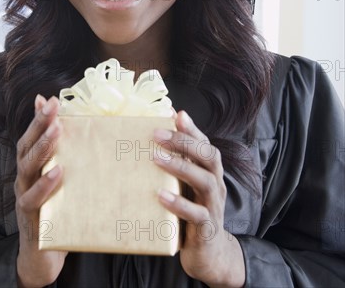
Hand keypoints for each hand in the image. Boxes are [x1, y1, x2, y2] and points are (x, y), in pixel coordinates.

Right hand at [14, 94, 67, 287]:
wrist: (46, 254)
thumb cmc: (57, 210)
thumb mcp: (62, 179)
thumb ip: (66, 157)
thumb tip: (75, 131)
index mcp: (32, 167)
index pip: (32, 136)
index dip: (38, 118)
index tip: (50, 99)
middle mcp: (24, 177)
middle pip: (27, 146)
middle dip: (39, 124)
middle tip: (53, 107)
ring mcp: (25, 196)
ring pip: (27, 167)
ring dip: (42, 147)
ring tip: (56, 131)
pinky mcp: (30, 217)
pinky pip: (33, 198)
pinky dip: (44, 185)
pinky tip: (57, 172)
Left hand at [154, 110, 244, 287]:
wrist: (209, 254)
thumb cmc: (191, 211)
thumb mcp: (184, 186)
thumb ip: (176, 164)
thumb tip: (151, 137)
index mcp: (210, 172)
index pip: (205, 144)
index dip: (192, 128)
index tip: (176, 113)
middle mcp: (216, 185)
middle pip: (209, 157)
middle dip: (184, 142)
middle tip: (157, 134)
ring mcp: (214, 206)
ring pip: (205, 181)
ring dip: (181, 167)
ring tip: (156, 158)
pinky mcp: (207, 229)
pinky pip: (197, 215)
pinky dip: (180, 204)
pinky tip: (161, 196)